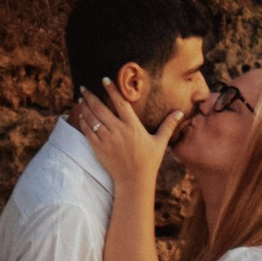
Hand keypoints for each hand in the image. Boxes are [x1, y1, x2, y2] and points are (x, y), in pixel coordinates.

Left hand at [75, 82, 175, 200]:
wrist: (134, 181)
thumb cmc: (149, 161)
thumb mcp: (160, 142)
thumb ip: (168, 125)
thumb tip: (180, 112)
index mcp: (133, 126)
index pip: (121, 103)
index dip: (112, 90)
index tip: (104, 80)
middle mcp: (118, 131)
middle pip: (101, 108)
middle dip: (91, 96)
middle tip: (84, 87)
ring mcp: (107, 139)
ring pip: (92, 119)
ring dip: (85, 107)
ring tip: (81, 98)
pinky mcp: (99, 148)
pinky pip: (88, 131)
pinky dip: (84, 122)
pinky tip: (81, 115)